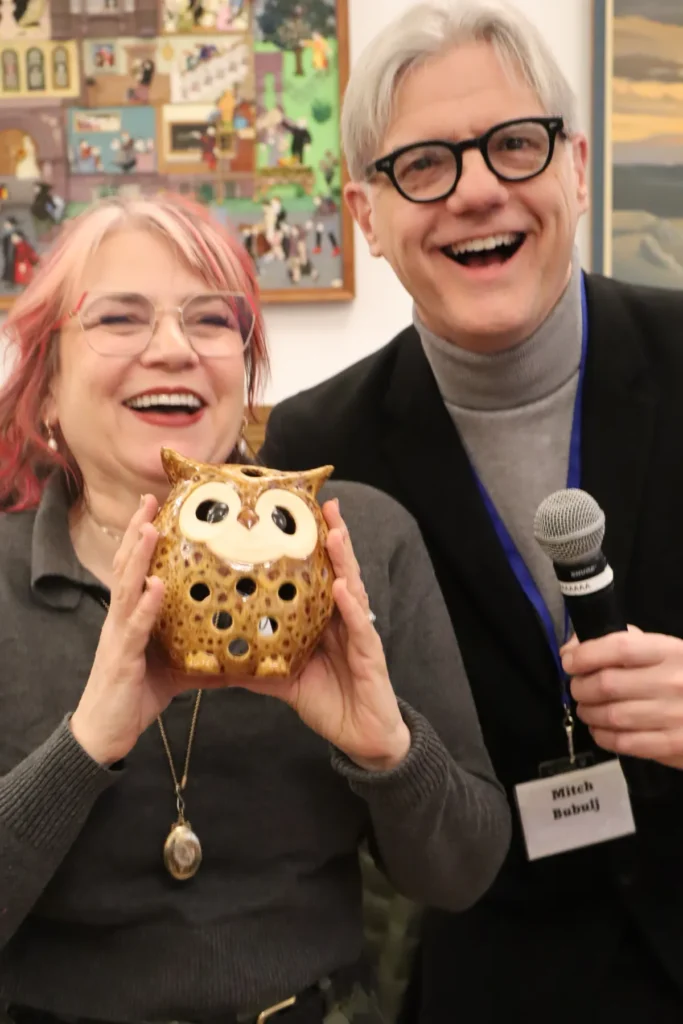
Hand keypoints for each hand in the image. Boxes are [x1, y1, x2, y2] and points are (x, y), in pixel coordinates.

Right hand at [70, 496, 203, 764]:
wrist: (106, 732)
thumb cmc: (138, 695)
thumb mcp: (178, 670)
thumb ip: (204, 657)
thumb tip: (243, 656)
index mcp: (134, 615)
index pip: (138, 567)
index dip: (145, 536)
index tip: (157, 506)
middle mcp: (123, 617)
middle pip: (128, 565)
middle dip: (139, 531)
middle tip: (150, 499)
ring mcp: (120, 634)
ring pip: (127, 587)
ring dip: (139, 557)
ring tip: (152, 529)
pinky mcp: (122, 656)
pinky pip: (136, 626)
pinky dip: (146, 604)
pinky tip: (155, 587)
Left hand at [226, 499, 410, 771]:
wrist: (361, 738)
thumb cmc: (327, 701)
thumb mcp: (285, 680)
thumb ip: (258, 665)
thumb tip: (219, 658)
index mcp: (324, 621)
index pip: (317, 576)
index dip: (309, 548)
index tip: (295, 516)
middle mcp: (344, 619)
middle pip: (338, 571)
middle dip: (333, 537)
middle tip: (324, 505)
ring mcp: (359, 633)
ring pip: (353, 589)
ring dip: (344, 561)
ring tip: (334, 533)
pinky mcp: (370, 654)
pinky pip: (360, 627)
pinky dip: (352, 607)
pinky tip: (344, 589)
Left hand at [561, 627, 682, 768]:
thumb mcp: (666, 651)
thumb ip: (626, 643)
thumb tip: (574, 647)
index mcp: (670, 652)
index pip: (619, 647)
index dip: (586, 654)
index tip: (570, 660)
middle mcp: (672, 683)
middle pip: (607, 684)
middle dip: (581, 687)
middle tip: (578, 688)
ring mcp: (673, 716)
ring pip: (610, 716)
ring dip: (588, 712)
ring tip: (588, 709)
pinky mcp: (672, 746)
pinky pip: (624, 743)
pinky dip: (602, 736)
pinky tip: (601, 729)